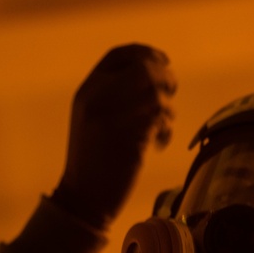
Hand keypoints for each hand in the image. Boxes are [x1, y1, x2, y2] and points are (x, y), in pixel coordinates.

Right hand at [54, 44, 175, 227]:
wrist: (83, 199)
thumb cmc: (93, 161)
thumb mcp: (94, 119)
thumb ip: (114, 96)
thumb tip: (155, 77)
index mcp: (87, 90)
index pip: (119, 55)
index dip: (145, 53)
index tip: (164, 61)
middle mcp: (97, 98)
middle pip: (143, 69)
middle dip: (165, 78)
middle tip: (170, 95)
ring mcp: (113, 117)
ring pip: (155, 94)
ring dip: (167, 109)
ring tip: (161, 127)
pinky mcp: (130, 138)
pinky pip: (160, 119)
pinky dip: (166, 130)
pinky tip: (158, 142)